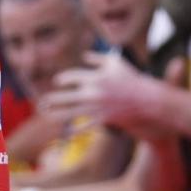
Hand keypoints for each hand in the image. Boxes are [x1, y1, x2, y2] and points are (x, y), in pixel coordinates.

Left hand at [44, 51, 159, 130]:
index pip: (70, 78)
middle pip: (65, 97)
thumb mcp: (116, 63)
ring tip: (45, 115)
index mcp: (96, 77)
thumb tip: (83, 55)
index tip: (58, 81)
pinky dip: (73, 131)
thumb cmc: (131, 78)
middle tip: (43, 101)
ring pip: (70, 113)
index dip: (61, 79)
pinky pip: (84, 127)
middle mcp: (94, 93)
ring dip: (56, 115)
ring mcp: (97, 108)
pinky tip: (63, 134)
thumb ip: (98, 58)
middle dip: (52, 99)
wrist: (147, 99)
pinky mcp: (102, 120)